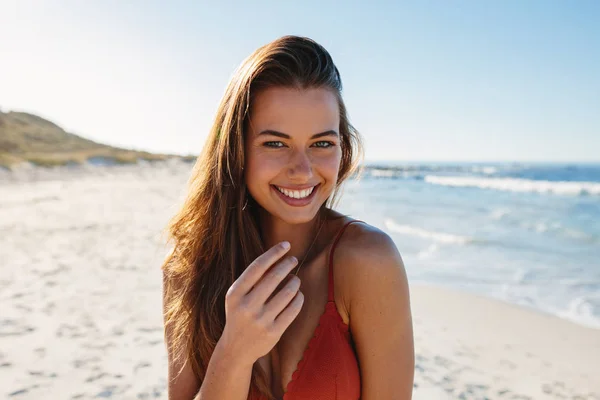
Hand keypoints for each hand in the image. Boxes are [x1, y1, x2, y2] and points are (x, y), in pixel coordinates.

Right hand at [219, 241, 303, 364]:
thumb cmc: (240, 314)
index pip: (257, 267)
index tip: (286, 245)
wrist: (236, 349)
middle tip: (294, 260)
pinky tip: (298, 294)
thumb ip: (252, 279)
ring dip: (295, 281)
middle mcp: (246, 307)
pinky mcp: (273, 332)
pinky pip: (293, 309)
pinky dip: (299, 298)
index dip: (273, 253)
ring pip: (287, 292)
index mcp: (235, 294)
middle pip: (274, 277)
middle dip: (287, 264)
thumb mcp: (237, 296)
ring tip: (295, 279)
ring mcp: (260, 320)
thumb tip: (277, 255)